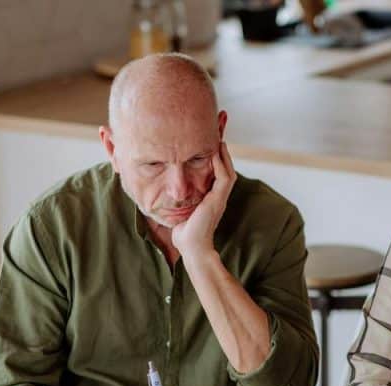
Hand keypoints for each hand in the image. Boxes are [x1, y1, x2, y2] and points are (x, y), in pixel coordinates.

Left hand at [172, 141, 236, 258]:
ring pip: (228, 170)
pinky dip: (220, 164)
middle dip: (223, 151)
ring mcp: (220, 198)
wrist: (191, 247)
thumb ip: (177, 198)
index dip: (216, 157)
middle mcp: (218, 195)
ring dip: (224, 154)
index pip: (217, 172)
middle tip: (219, 133)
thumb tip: (162, 188)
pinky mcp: (218, 200)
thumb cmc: (183, 232)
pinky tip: (214, 152)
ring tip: (219, 138)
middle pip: (226, 168)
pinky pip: (224, 178)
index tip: (209, 141)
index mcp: (211, 197)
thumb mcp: (179, 209)